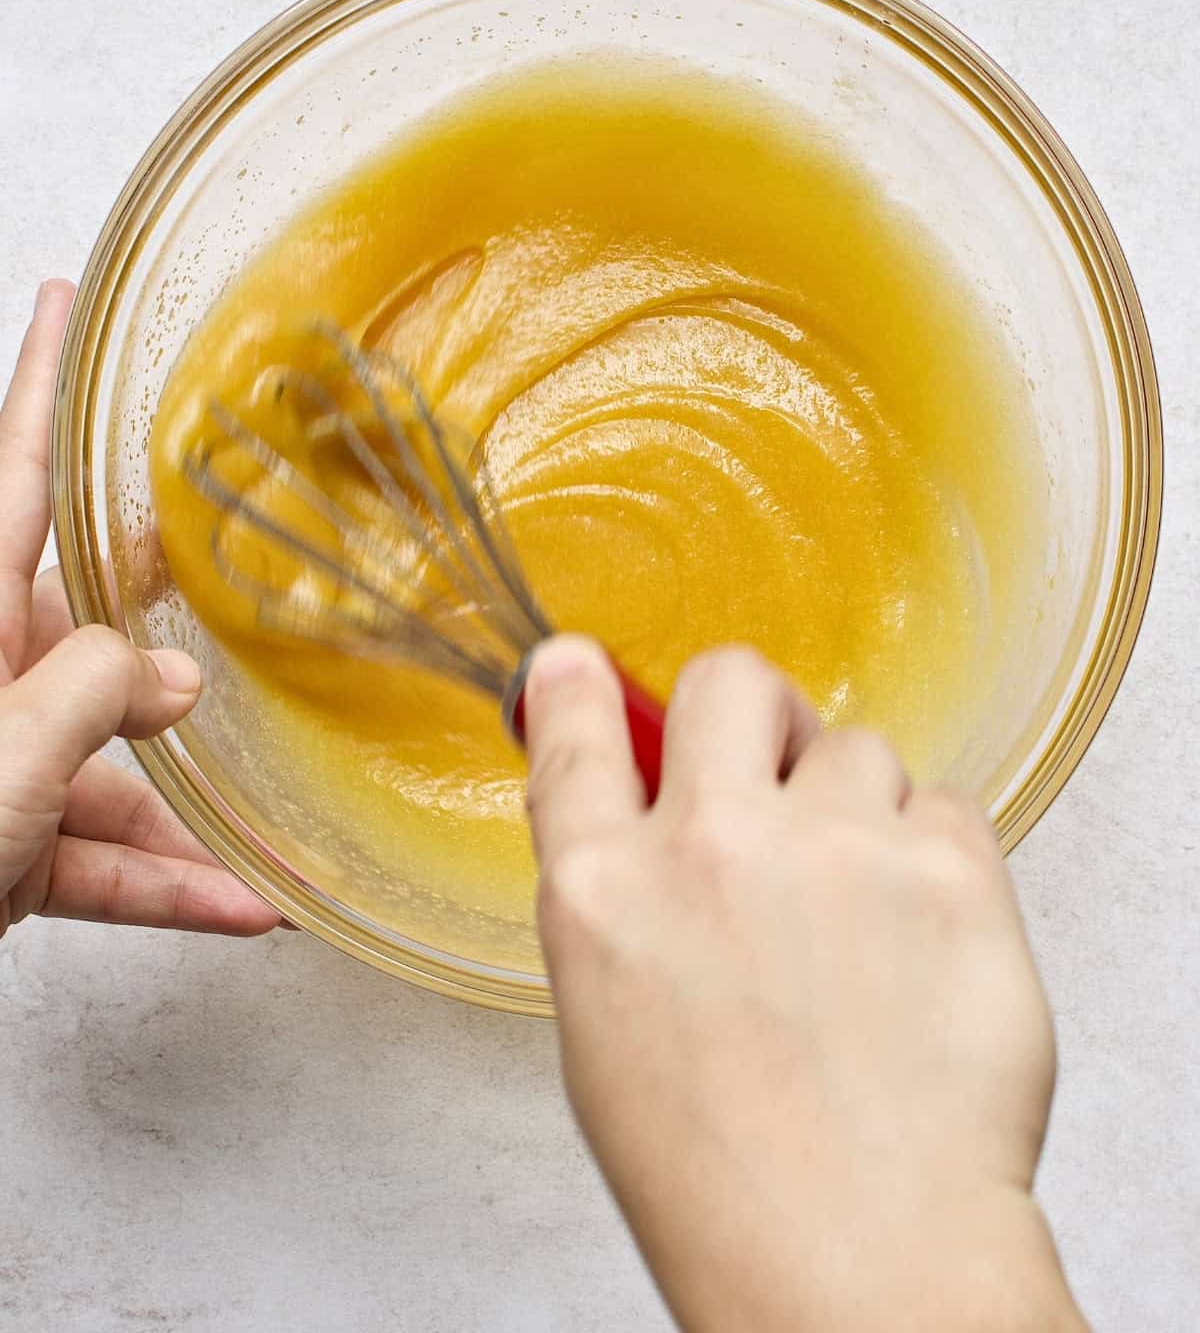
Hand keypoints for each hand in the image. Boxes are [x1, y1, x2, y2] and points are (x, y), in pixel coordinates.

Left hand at [0, 281, 278, 938]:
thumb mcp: (2, 752)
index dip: (39, 378)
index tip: (61, 299)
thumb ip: (98, 692)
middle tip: (233, 567)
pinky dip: (167, 885)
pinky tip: (241, 906)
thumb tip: (176, 676)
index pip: (12, 472)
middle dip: (170, 614)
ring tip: (268, 850)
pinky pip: (100, 855)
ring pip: (112, 769)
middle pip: (92, 624)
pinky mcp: (4, 841)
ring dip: (186, 817)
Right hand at [524, 637, 1086, 1331]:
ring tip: (863, 913)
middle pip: (728, 678)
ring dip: (856, 804)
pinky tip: (922, 939)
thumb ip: (620, 900)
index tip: (581, 666)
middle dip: (752, 711)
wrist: (860, 1262)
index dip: (574, 684)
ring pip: (856, 743)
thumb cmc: (725, 1179)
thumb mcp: (611, 1028)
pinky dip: (935, 854)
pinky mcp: (947, 866)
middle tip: (777, 768)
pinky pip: (945, 802)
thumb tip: (640, 818)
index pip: (571, 732)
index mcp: (603, 893)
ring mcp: (833, 846)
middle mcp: (709, 844)